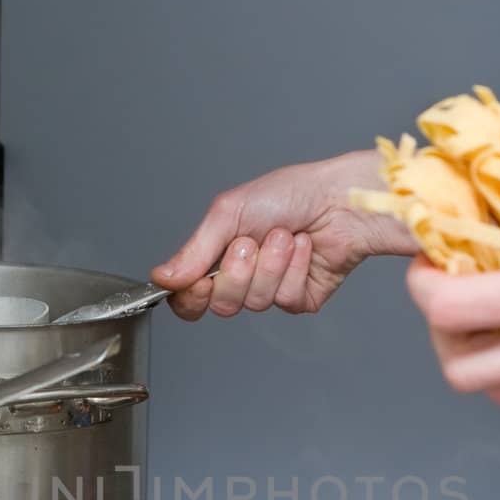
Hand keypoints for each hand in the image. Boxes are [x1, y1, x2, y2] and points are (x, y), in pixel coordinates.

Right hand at [151, 150, 418, 319]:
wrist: (339, 199)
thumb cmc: (289, 194)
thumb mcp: (229, 214)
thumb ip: (194, 251)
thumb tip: (161, 278)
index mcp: (220, 257)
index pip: (190, 298)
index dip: (191, 297)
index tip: (199, 282)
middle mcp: (244, 278)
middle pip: (222, 305)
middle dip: (238, 271)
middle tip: (253, 241)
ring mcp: (273, 291)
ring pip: (255, 303)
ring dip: (271, 264)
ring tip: (286, 236)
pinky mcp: (301, 299)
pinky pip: (286, 299)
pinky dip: (294, 269)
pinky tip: (304, 248)